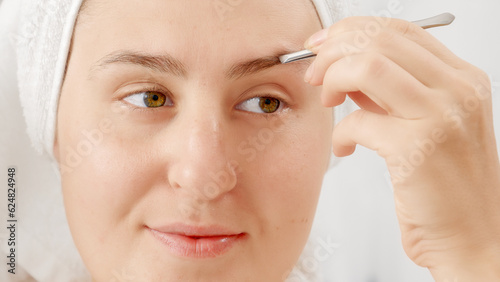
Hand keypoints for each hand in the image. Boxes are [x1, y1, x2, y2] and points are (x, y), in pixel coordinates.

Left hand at [305, 17, 499, 280]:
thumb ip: (390, 94)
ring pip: (367, 66)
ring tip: (327, 102)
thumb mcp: (423, 125)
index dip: (350, 31)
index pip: (399, 30)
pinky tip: (344, 147)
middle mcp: (458, 90)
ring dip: (332, 78)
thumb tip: (346, 69)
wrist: (473, 238)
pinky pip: (358, 121)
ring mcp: (442, 117)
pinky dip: (339, 133)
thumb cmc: (446, 187)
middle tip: (315, 74)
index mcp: (462, 79)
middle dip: (332, 51)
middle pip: (378, 40)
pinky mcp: (419, 149)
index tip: (322, 45)